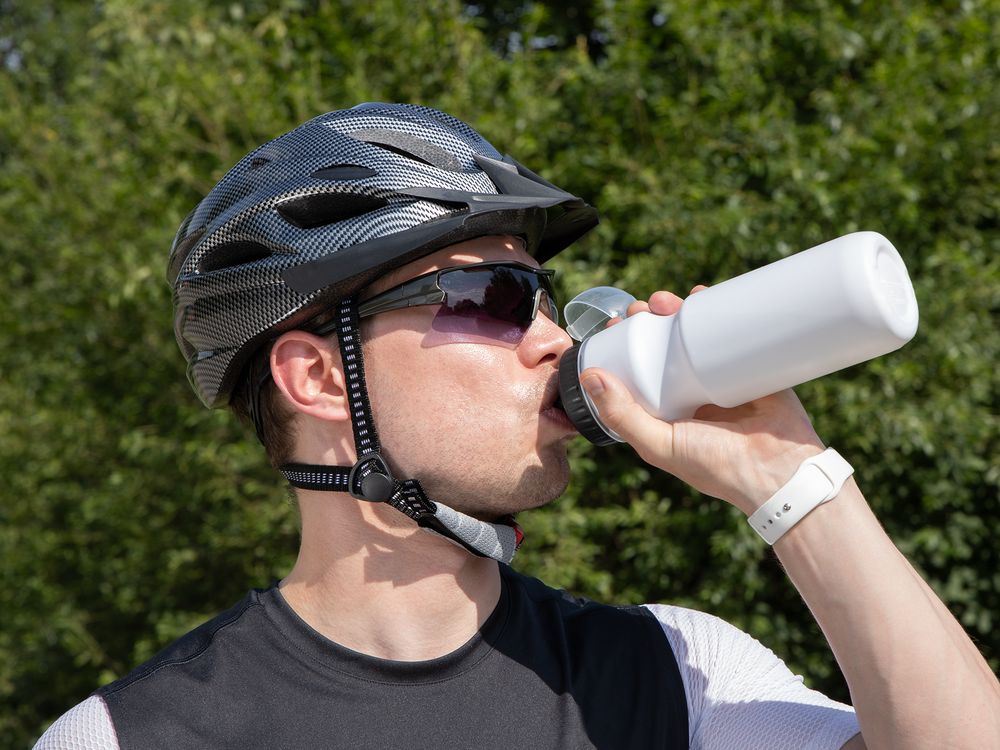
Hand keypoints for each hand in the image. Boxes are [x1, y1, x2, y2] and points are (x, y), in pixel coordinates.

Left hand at [580, 288, 826, 515]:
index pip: (639, 369)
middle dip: (650, 321)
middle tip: (643, 308)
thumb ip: (623, 416)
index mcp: (667, 410)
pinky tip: (702, 295)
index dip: (625, 345)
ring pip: (695, 335)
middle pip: (665, 345)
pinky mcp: (752, 366)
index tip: (615, 325)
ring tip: (667, 301)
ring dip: (678, 311)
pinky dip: (718, 311)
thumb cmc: (717, 467)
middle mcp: (692, 392)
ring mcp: (722, 377)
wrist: (781, 472)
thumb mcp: (661, 444)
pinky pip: (733, 333)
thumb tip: (590, 376)